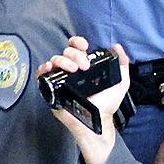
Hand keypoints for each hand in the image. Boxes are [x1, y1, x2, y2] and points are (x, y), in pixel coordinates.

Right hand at [38, 37, 131, 163]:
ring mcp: (61, 80)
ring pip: (54, 61)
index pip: (77, 48)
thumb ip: (122, 64)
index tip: (85, 45)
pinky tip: (49, 68)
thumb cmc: (107, 104)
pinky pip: (42, 76)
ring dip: (62, 61)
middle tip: (84, 66)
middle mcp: (71, 71)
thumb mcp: (120, 82)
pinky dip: (43, 69)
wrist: (98, 121)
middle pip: (66, 53)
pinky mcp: (52, 91)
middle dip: (74, 55)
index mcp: (84, 66)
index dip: (78, 43)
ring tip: (73, 70)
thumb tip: (117, 46)